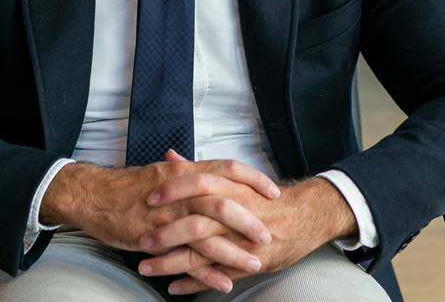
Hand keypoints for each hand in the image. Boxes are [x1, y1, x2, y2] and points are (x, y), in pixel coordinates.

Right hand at [40, 153, 280, 292]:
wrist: (93, 196)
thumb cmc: (130, 186)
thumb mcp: (163, 172)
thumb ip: (190, 172)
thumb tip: (214, 174)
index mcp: (185, 171)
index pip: (227, 169)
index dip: (253, 180)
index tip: (274, 191)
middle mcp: (180, 191)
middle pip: (222, 203)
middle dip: (249, 221)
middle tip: (268, 235)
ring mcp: (168, 216)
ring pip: (207, 234)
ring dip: (233, 252)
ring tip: (254, 264)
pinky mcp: (155, 239)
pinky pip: (185, 259)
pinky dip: (206, 273)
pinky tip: (223, 283)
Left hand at [138, 153, 358, 294]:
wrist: (304, 216)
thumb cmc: (264, 198)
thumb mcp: (235, 178)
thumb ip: (200, 169)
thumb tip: (170, 157)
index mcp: (233, 188)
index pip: (199, 185)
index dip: (172, 191)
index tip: (147, 197)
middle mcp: (237, 214)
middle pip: (197, 223)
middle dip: (165, 232)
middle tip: (140, 238)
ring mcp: (242, 241)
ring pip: (202, 253)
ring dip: (171, 262)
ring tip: (145, 267)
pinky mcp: (248, 262)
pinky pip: (216, 275)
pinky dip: (193, 283)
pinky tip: (173, 287)